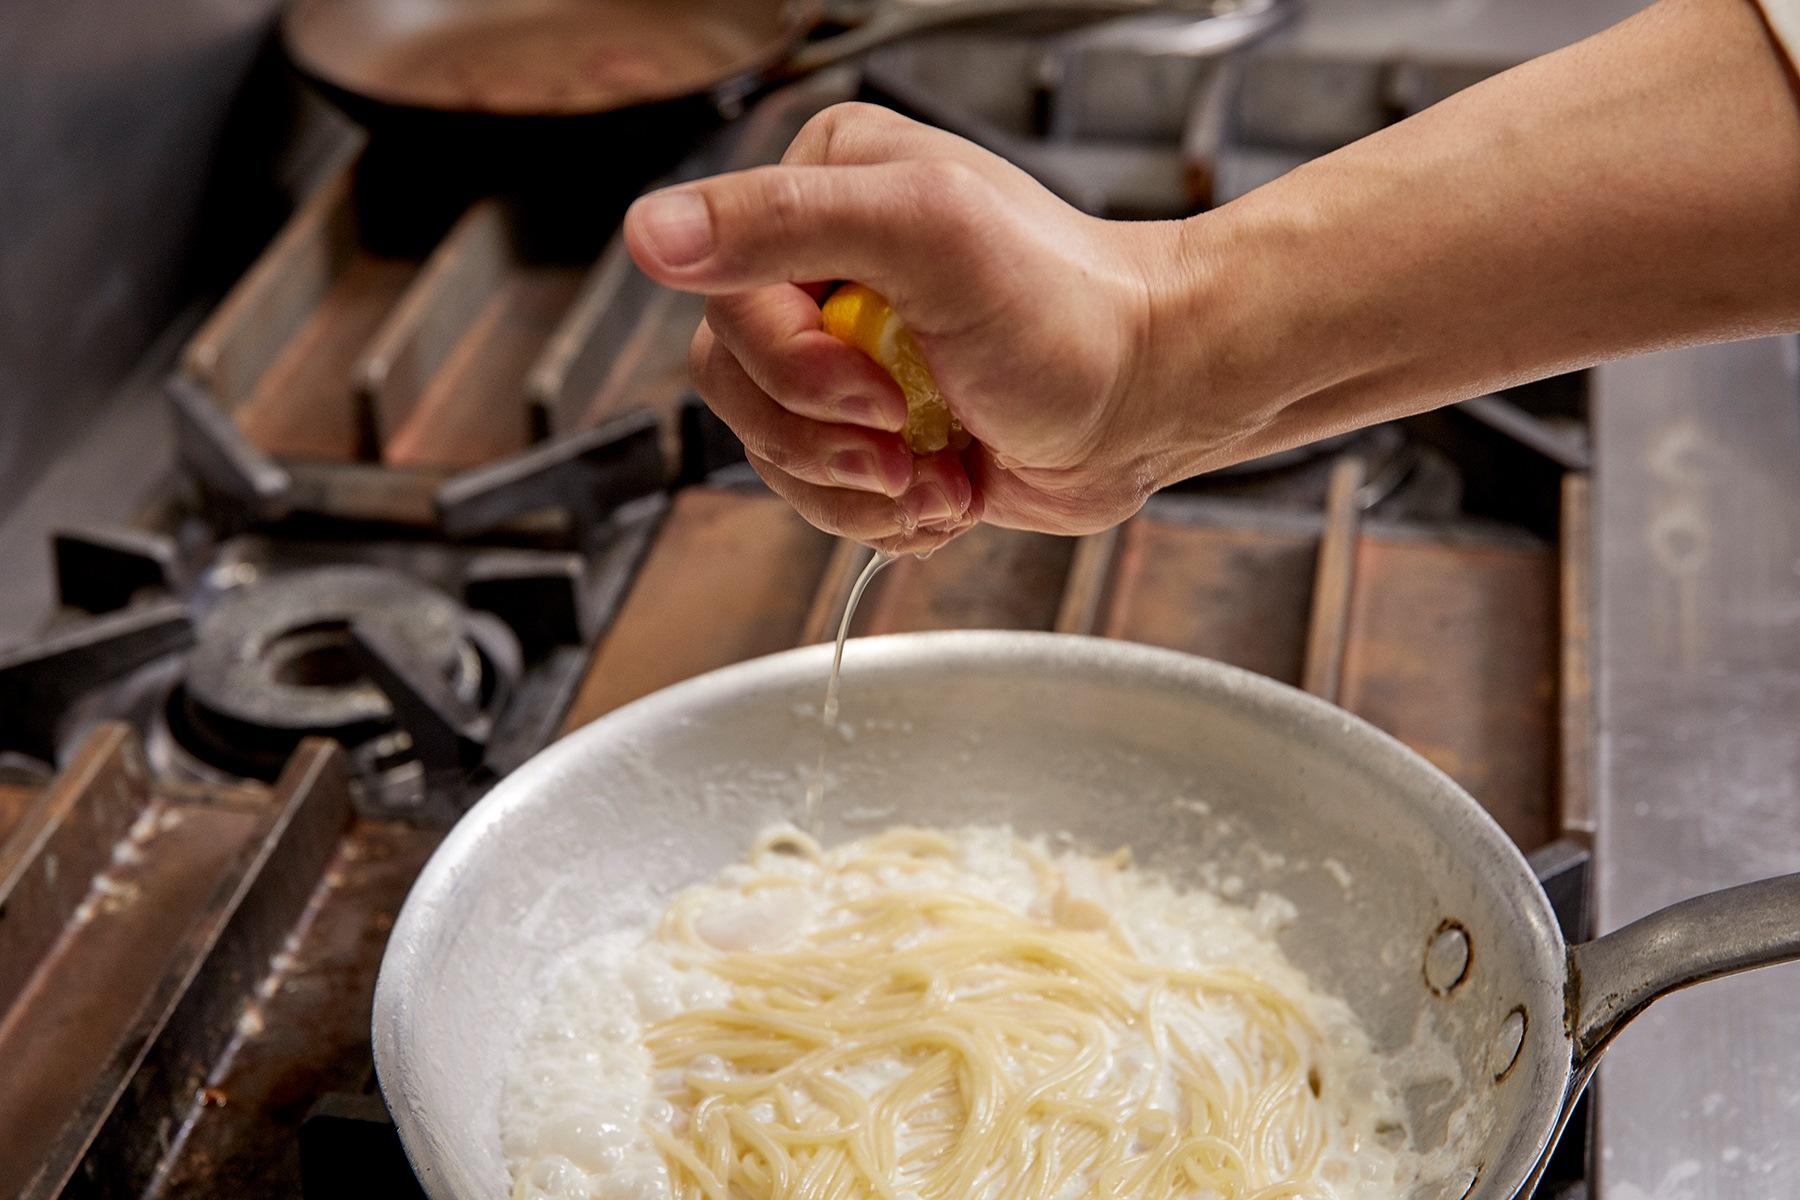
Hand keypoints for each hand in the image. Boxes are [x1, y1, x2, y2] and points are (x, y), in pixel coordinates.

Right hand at [623, 103, 1200, 554]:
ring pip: (770, 449)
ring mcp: (845, 353)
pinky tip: (946, 488)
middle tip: (909, 443)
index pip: (722, 297)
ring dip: (858, 487)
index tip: (881, 391)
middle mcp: (822, 268)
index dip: (792, 370)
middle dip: (827, 441)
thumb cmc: (1071, 312)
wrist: (1155, 397)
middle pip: (736, 384)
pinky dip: (880, 514)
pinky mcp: (872, 427)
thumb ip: (784, 222)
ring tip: (939, 472)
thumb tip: (648, 234)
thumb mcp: (927, 236)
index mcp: (821, 191)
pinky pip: (817, 492)